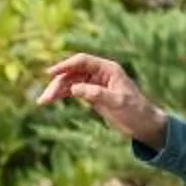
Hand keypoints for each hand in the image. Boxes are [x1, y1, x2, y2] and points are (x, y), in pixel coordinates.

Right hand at [35, 53, 165, 146]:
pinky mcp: (91, 94)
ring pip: (70, 82)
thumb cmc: (135, 110)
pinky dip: (62, 94)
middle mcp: (99, 73)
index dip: (65, 65)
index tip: (50, 73)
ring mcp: (94, 83)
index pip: (82, 62)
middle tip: (45, 98)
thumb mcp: (117, 102)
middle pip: (72, 72)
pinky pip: (72, 91)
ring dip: (56, 90)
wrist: (142, 123)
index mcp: (108, 69)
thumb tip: (74, 88)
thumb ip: (96, 94)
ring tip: (43, 102)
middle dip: (57, 83)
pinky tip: (51, 100)